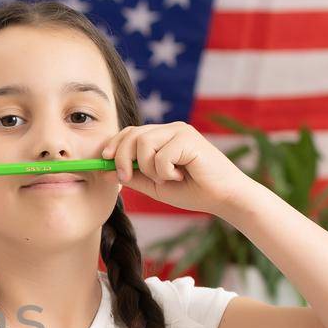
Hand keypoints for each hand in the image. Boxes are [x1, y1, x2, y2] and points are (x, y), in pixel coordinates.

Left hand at [100, 121, 257, 215]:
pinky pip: (161, 156)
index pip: (130, 132)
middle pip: (132, 134)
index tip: (105, 160)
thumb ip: (132, 176)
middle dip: (122, 158)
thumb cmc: (192, 191)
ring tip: (166, 178)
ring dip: (148, 168)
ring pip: (143, 144)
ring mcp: (180, 131)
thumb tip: (104, 171)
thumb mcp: (154, 185)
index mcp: (162, 136)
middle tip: (127, 177)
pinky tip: (182, 175)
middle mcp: (170, 129)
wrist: (222, 198)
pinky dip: (165, 172)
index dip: (114, 144)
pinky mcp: (189, 138)